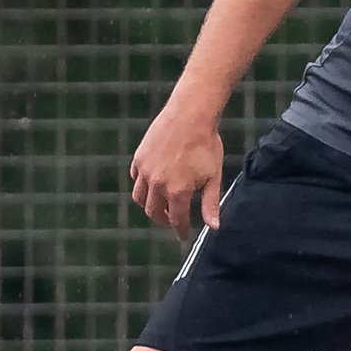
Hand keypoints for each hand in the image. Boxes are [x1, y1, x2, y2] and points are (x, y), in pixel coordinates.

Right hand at [130, 103, 225, 238]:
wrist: (191, 114)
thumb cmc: (206, 145)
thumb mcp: (213, 176)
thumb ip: (211, 204)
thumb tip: (214, 227)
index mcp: (178, 191)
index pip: (177, 220)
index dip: (180, 230)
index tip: (182, 236)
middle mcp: (158, 184)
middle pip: (154, 213)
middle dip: (163, 221)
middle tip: (172, 221)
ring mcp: (145, 171)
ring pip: (140, 199)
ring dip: (150, 206)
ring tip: (161, 205)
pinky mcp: (139, 158)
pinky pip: (136, 180)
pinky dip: (142, 187)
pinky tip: (153, 185)